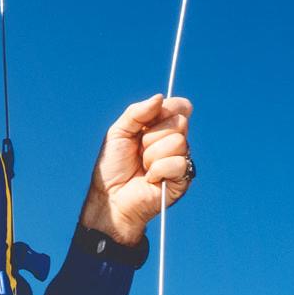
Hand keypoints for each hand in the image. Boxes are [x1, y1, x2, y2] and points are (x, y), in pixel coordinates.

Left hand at [79, 93, 193, 245]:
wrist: (110, 197)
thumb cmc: (112, 167)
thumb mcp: (117, 133)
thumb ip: (137, 112)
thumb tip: (160, 97)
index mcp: (161, 127)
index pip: (179, 106)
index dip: (166, 110)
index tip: (145, 124)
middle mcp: (174, 140)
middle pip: (179, 122)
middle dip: (151, 136)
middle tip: (138, 151)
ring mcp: (180, 159)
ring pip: (177, 142)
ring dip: (152, 156)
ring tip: (143, 167)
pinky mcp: (183, 178)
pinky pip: (177, 163)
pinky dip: (157, 171)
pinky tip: (150, 179)